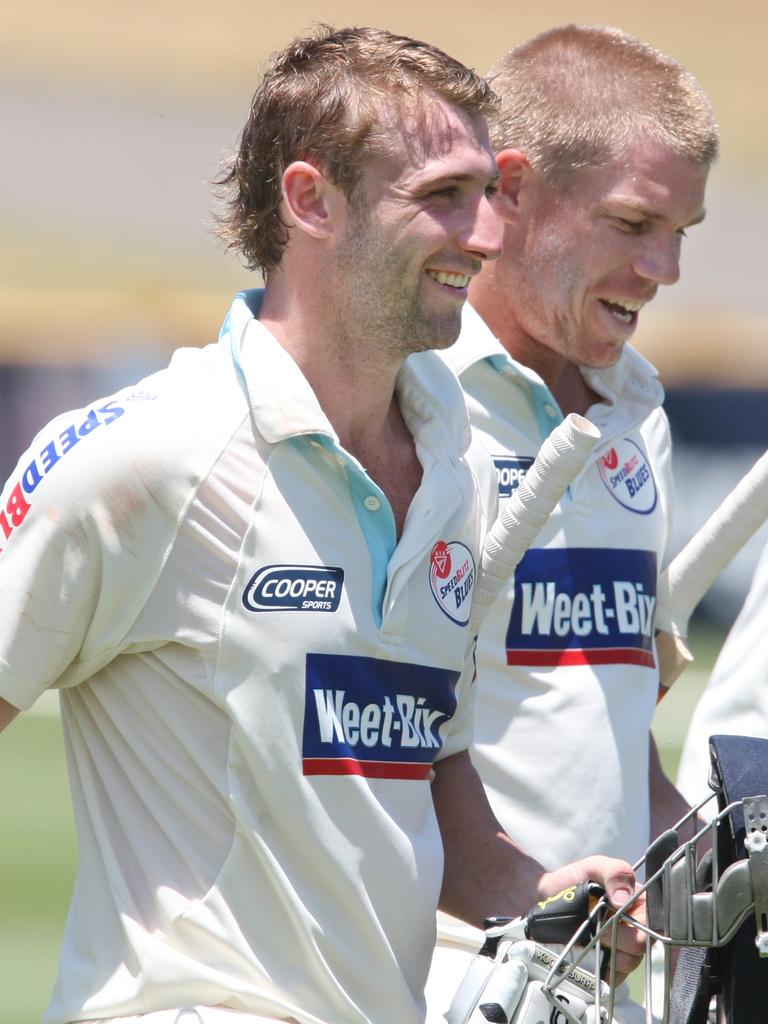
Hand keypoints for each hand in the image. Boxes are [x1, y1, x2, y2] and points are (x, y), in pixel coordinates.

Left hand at [537, 856, 646, 982]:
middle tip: (599, 924)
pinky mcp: (609, 970)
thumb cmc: (575, 881)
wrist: (544, 899)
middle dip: (619, 935)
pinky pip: (614, 979)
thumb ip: (615, 872)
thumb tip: (624, 899)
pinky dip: (602, 969)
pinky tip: (591, 954)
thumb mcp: (596, 867)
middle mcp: (637, 931)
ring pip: (629, 962)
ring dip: (608, 949)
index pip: (658, 922)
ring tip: (592, 936)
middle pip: (642, 944)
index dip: (645, 924)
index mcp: (640, 906)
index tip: (624, 918)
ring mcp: (624, 952)